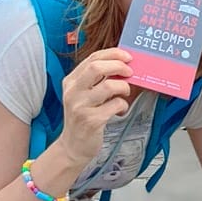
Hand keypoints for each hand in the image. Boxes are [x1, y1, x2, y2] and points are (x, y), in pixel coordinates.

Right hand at [57, 48, 133, 163]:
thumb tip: (123, 65)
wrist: (73, 146)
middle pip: (96, 67)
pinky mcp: (91, 121)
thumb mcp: (84, 95)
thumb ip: (97, 81)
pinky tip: (120, 110)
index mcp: (71, 81)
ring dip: (123, 87)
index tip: (127, 56)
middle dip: (118, 66)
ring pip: (108, 86)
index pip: (92, 58)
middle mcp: (72, 92)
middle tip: (130, 71)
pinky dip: (123, 105)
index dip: (112, 54)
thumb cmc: (83, 117)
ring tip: (124, 93)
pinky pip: (115, 105)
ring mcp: (80, 106)